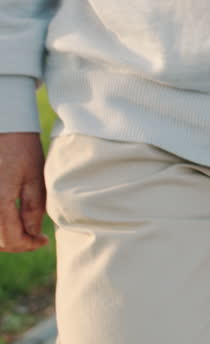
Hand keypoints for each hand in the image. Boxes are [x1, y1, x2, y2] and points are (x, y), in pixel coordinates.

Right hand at [0, 132, 48, 252]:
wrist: (3, 127)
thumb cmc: (21, 149)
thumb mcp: (35, 178)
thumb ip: (33, 209)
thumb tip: (33, 233)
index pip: (11, 238)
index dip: (28, 245)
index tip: (42, 241)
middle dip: (16, 244)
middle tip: (34, 238)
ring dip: (4, 238)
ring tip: (23, 231)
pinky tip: (9, 222)